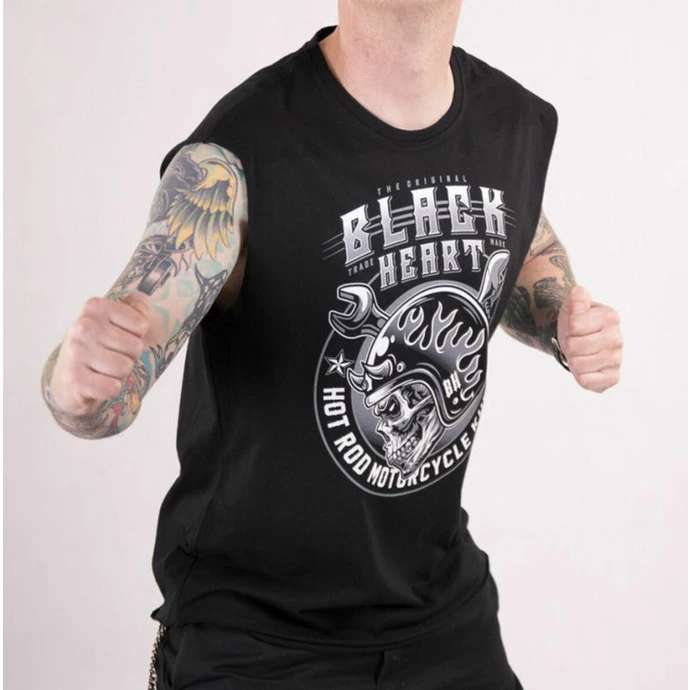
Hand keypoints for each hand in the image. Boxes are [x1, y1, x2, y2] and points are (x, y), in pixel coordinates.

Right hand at [46, 291, 152, 415]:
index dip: (137, 337)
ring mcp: (76, 352)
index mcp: (96, 307)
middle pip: (135, 347)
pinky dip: (110, 389)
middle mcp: (83, 326)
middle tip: (110, 356)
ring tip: (103, 369)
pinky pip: (113, 388)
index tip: (120, 338)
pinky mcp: (75, 378)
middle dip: (128, 357)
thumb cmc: (100, 347)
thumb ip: (138, 308)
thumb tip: (142, 302)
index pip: (142, 325)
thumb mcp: (118, 322)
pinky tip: (96, 383)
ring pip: (125, 368)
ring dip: (119, 374)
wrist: (68, 380)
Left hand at [557, 285, 622, 392]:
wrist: (579, 341)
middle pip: (573, 346)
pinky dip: (580, 376)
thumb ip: (577, 297)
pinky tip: (586, 367)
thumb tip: (578, 293)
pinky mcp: (612, 377)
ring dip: (572, 359)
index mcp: (610, 317)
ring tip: (580, 353)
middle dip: (567, 344)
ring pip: (577, 364)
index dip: (567, 326)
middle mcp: (617, 339)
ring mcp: (616, 359)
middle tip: (575, 341)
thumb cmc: (576, 322)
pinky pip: (587, 382)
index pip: (574, 325)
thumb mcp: (573, 306)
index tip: (574, 326)